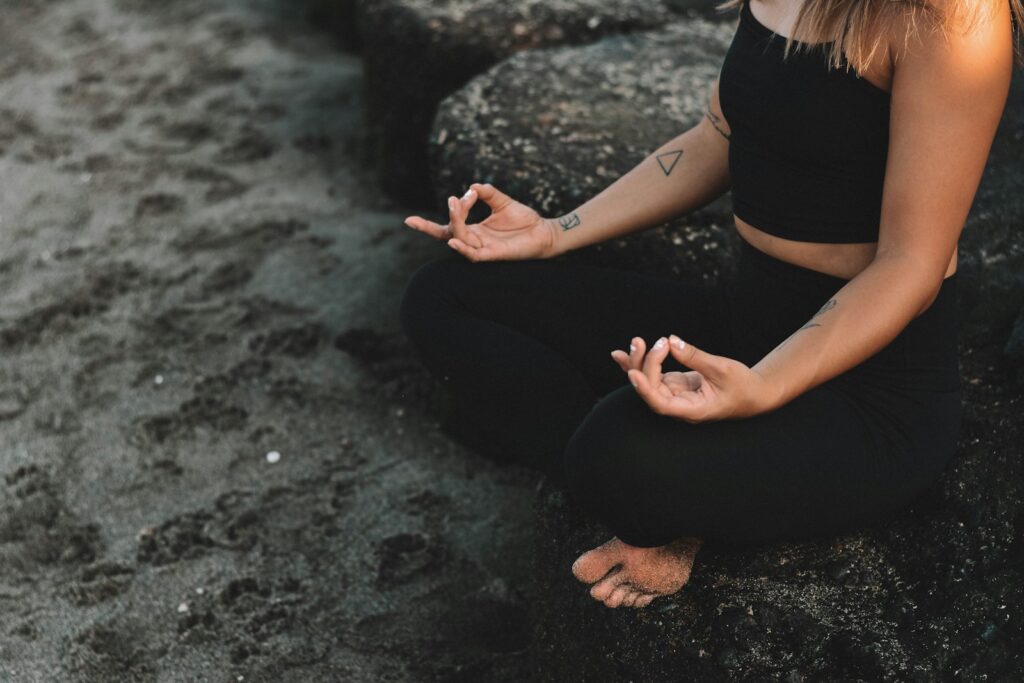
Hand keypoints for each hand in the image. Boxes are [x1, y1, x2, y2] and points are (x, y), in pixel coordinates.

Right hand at [402, 182, 559, 261]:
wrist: (544, 232)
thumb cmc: (524, 220)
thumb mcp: (503, 202)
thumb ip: (488, 193)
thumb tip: (473, 186)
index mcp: (474, 230)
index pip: (448, 226)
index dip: (444, 214)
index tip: (461, 196)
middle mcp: (475, 240)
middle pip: (447, 233)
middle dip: (434, 224)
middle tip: (446, 203)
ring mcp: (483, 248)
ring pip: (460, 238)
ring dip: (455, 222)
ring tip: (455, 205)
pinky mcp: (493, 255)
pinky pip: (473, 255)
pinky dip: (462, 248)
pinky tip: (453, 240)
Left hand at [610, 335, 778, 422]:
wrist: (753, 393)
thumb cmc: (742, 386)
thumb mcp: (721, 369)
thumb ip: (694, 356)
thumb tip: (672, 341)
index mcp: (692, 410)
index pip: (662, 404)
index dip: (646, 390)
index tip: (634, 373)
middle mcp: (679, 406)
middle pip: (651, 390)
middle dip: (643, 365)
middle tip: (644, 341)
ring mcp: (675, 395)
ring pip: (649, 381)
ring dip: (638, 362)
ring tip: (635, 342)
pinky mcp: (675, 385)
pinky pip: (653, 374)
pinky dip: (641, 363)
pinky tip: (623, 353)